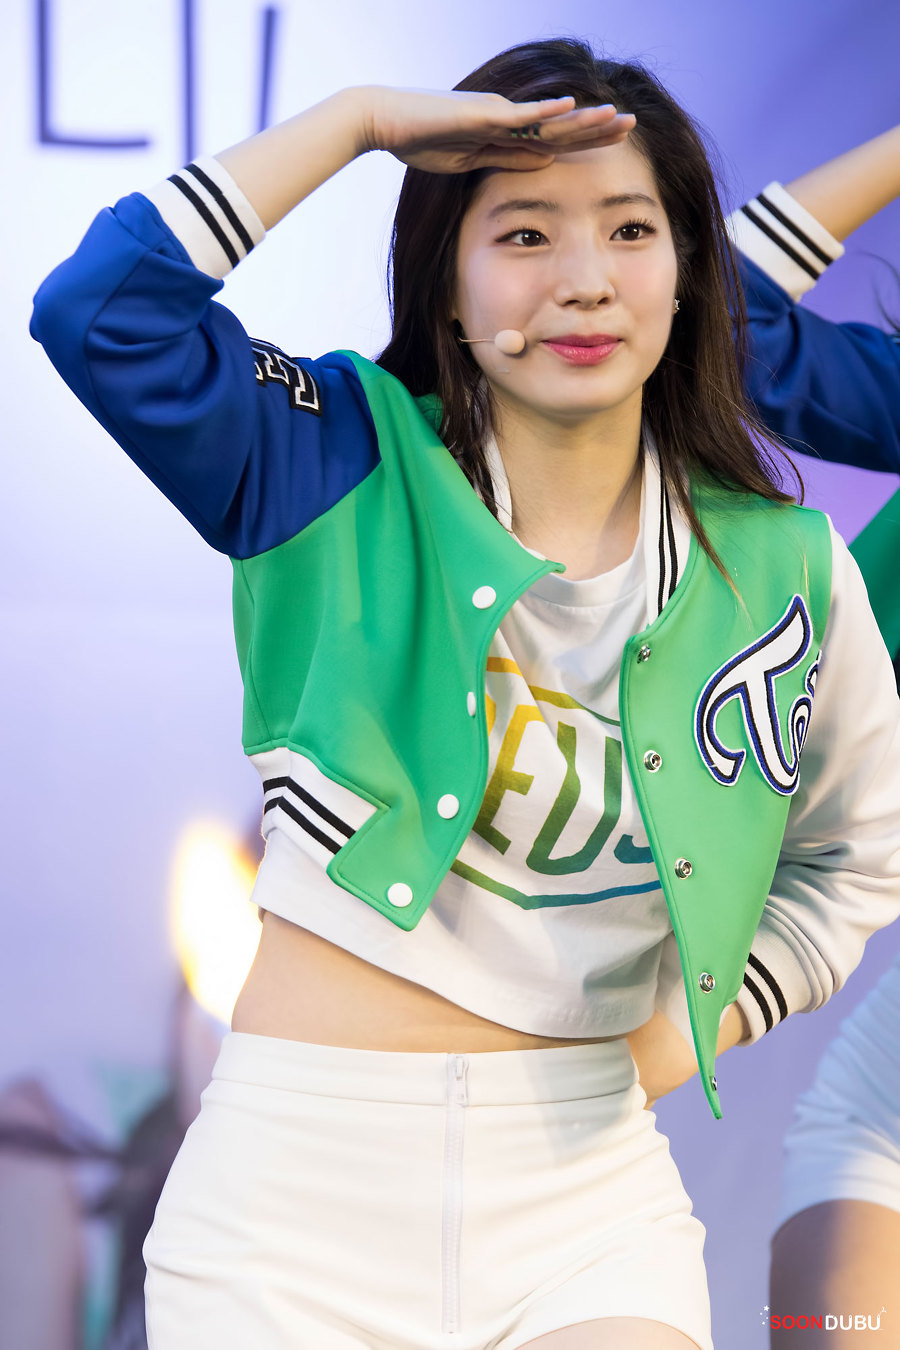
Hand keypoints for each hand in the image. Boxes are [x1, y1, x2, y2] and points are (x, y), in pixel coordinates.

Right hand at [361, 86, 634, 173]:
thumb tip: (544, 162)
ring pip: (550, 117)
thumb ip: (508, 159)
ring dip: (583, 118)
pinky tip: (571, 106)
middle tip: (633, 125)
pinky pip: (519, 114)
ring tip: (615, 116)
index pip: (556, 139)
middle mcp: (509, 118)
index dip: (588, 140)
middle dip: (598, 127)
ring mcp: (497, 113)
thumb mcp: (472, 160)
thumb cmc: (422, 140)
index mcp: (507, 133)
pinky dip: (545, 111)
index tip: (618, 140)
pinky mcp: (481, 113)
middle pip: (562, 125)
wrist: (386, 121)